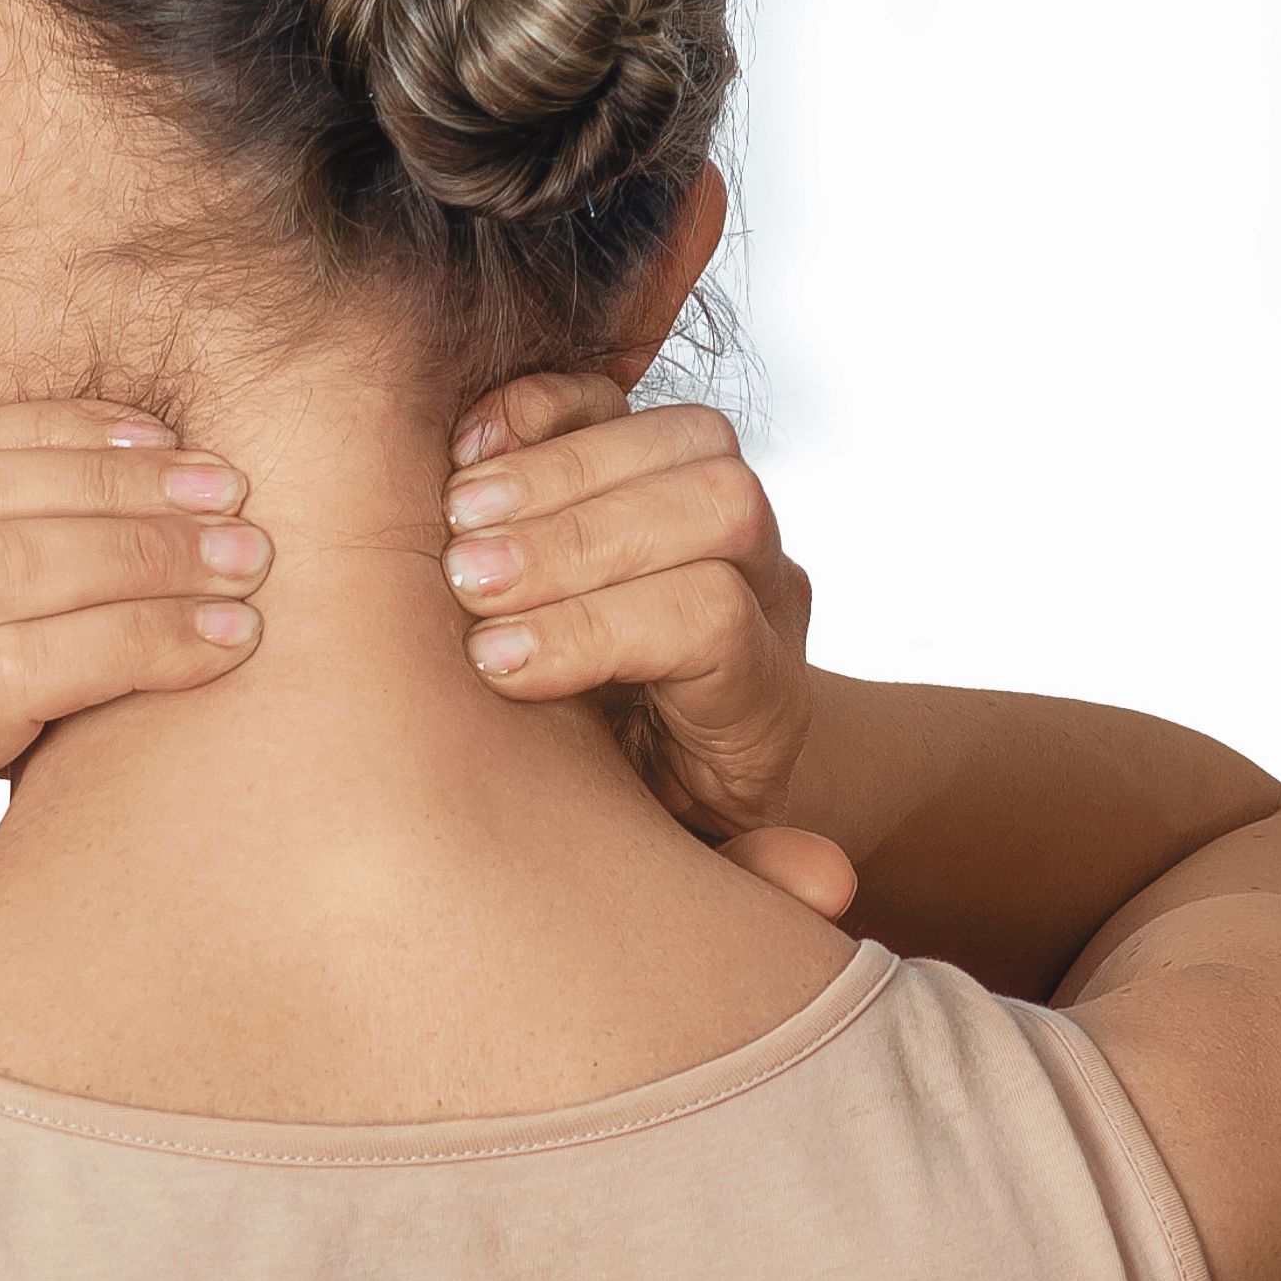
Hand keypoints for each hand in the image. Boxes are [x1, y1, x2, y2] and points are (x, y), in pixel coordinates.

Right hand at [438, 375, 852, 922]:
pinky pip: (621, 397)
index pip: (713, 619)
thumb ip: (749, 873)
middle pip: (721, 507)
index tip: (495, 665)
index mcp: (763, 701)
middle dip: (581, 536)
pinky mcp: (653, 463)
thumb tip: (827, 882)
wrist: (669, 758)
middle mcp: (763, 592)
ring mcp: (719, 515)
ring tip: (453, 522)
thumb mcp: (689, 868)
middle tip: (464, 580)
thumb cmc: (646, 828)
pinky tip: (461, 460)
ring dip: (560, 469)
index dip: (600, 629)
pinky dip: (541, 410)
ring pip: (689, 439)